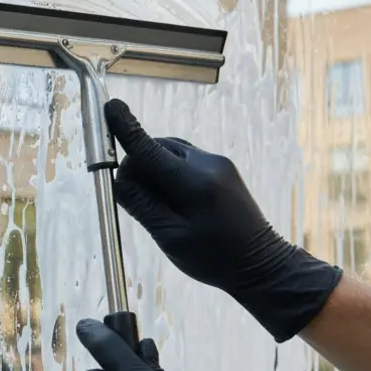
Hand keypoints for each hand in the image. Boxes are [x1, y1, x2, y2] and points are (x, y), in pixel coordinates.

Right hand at [106, 99, 342, 341]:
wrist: (261, 263)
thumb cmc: (214, 258)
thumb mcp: (170, 237)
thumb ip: (142, 205)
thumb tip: (119, 178)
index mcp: (193, 184)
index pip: (149, 149)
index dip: (126, 129)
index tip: (110, 106)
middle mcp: (207, 164)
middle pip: (156, 148)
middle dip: (138, 168)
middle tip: (139, 203)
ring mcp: (217, 163)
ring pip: (169, 152)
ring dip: (154, 170)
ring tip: (160, 206)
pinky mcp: (221, 167)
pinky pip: (183, 159)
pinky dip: (169, 173)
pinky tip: (174, 200)